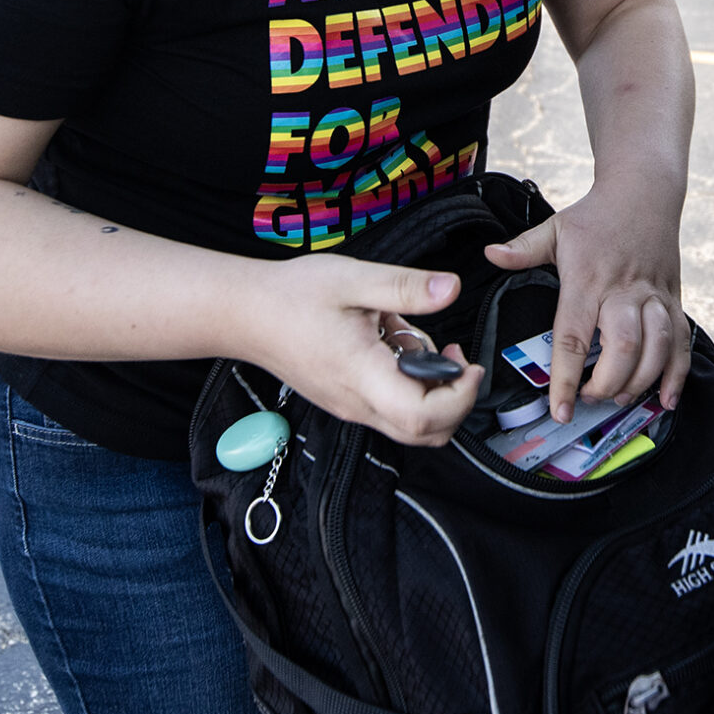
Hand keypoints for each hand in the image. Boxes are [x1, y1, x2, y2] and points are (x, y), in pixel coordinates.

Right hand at [238, 254, 483, 444]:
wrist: (244, 313)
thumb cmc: (292, 296)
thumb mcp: (354, 279)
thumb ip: (405, 287)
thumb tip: (451, 288)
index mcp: (361, 375)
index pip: (423, 417)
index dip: (460, 397)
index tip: (469, 364)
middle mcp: (357, 403)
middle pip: (425, 433)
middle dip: (455, 399)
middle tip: (455, 357)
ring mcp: (350, 407)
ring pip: (409, 424)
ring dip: (431, 389)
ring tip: (413, 339)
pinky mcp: (345, 401)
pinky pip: (390, 409)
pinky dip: (407, 384)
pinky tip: (393, 344)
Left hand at [486, 187, 686, 423]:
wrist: (645, 192)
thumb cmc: (595, 215)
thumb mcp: (555, 228)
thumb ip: (523, 248)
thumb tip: (490, 254)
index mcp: (588, 280)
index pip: (574, 338)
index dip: (567, 378)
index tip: (561, 409)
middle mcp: (624, 292)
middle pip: (623, 348)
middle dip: (608, 383)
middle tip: (591, 398)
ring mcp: (653, 296)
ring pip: (657, 347)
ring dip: (641, 381)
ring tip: (621, 398)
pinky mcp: (673, 299)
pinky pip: (682, 340)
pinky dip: (678, 372)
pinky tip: (667, 397)